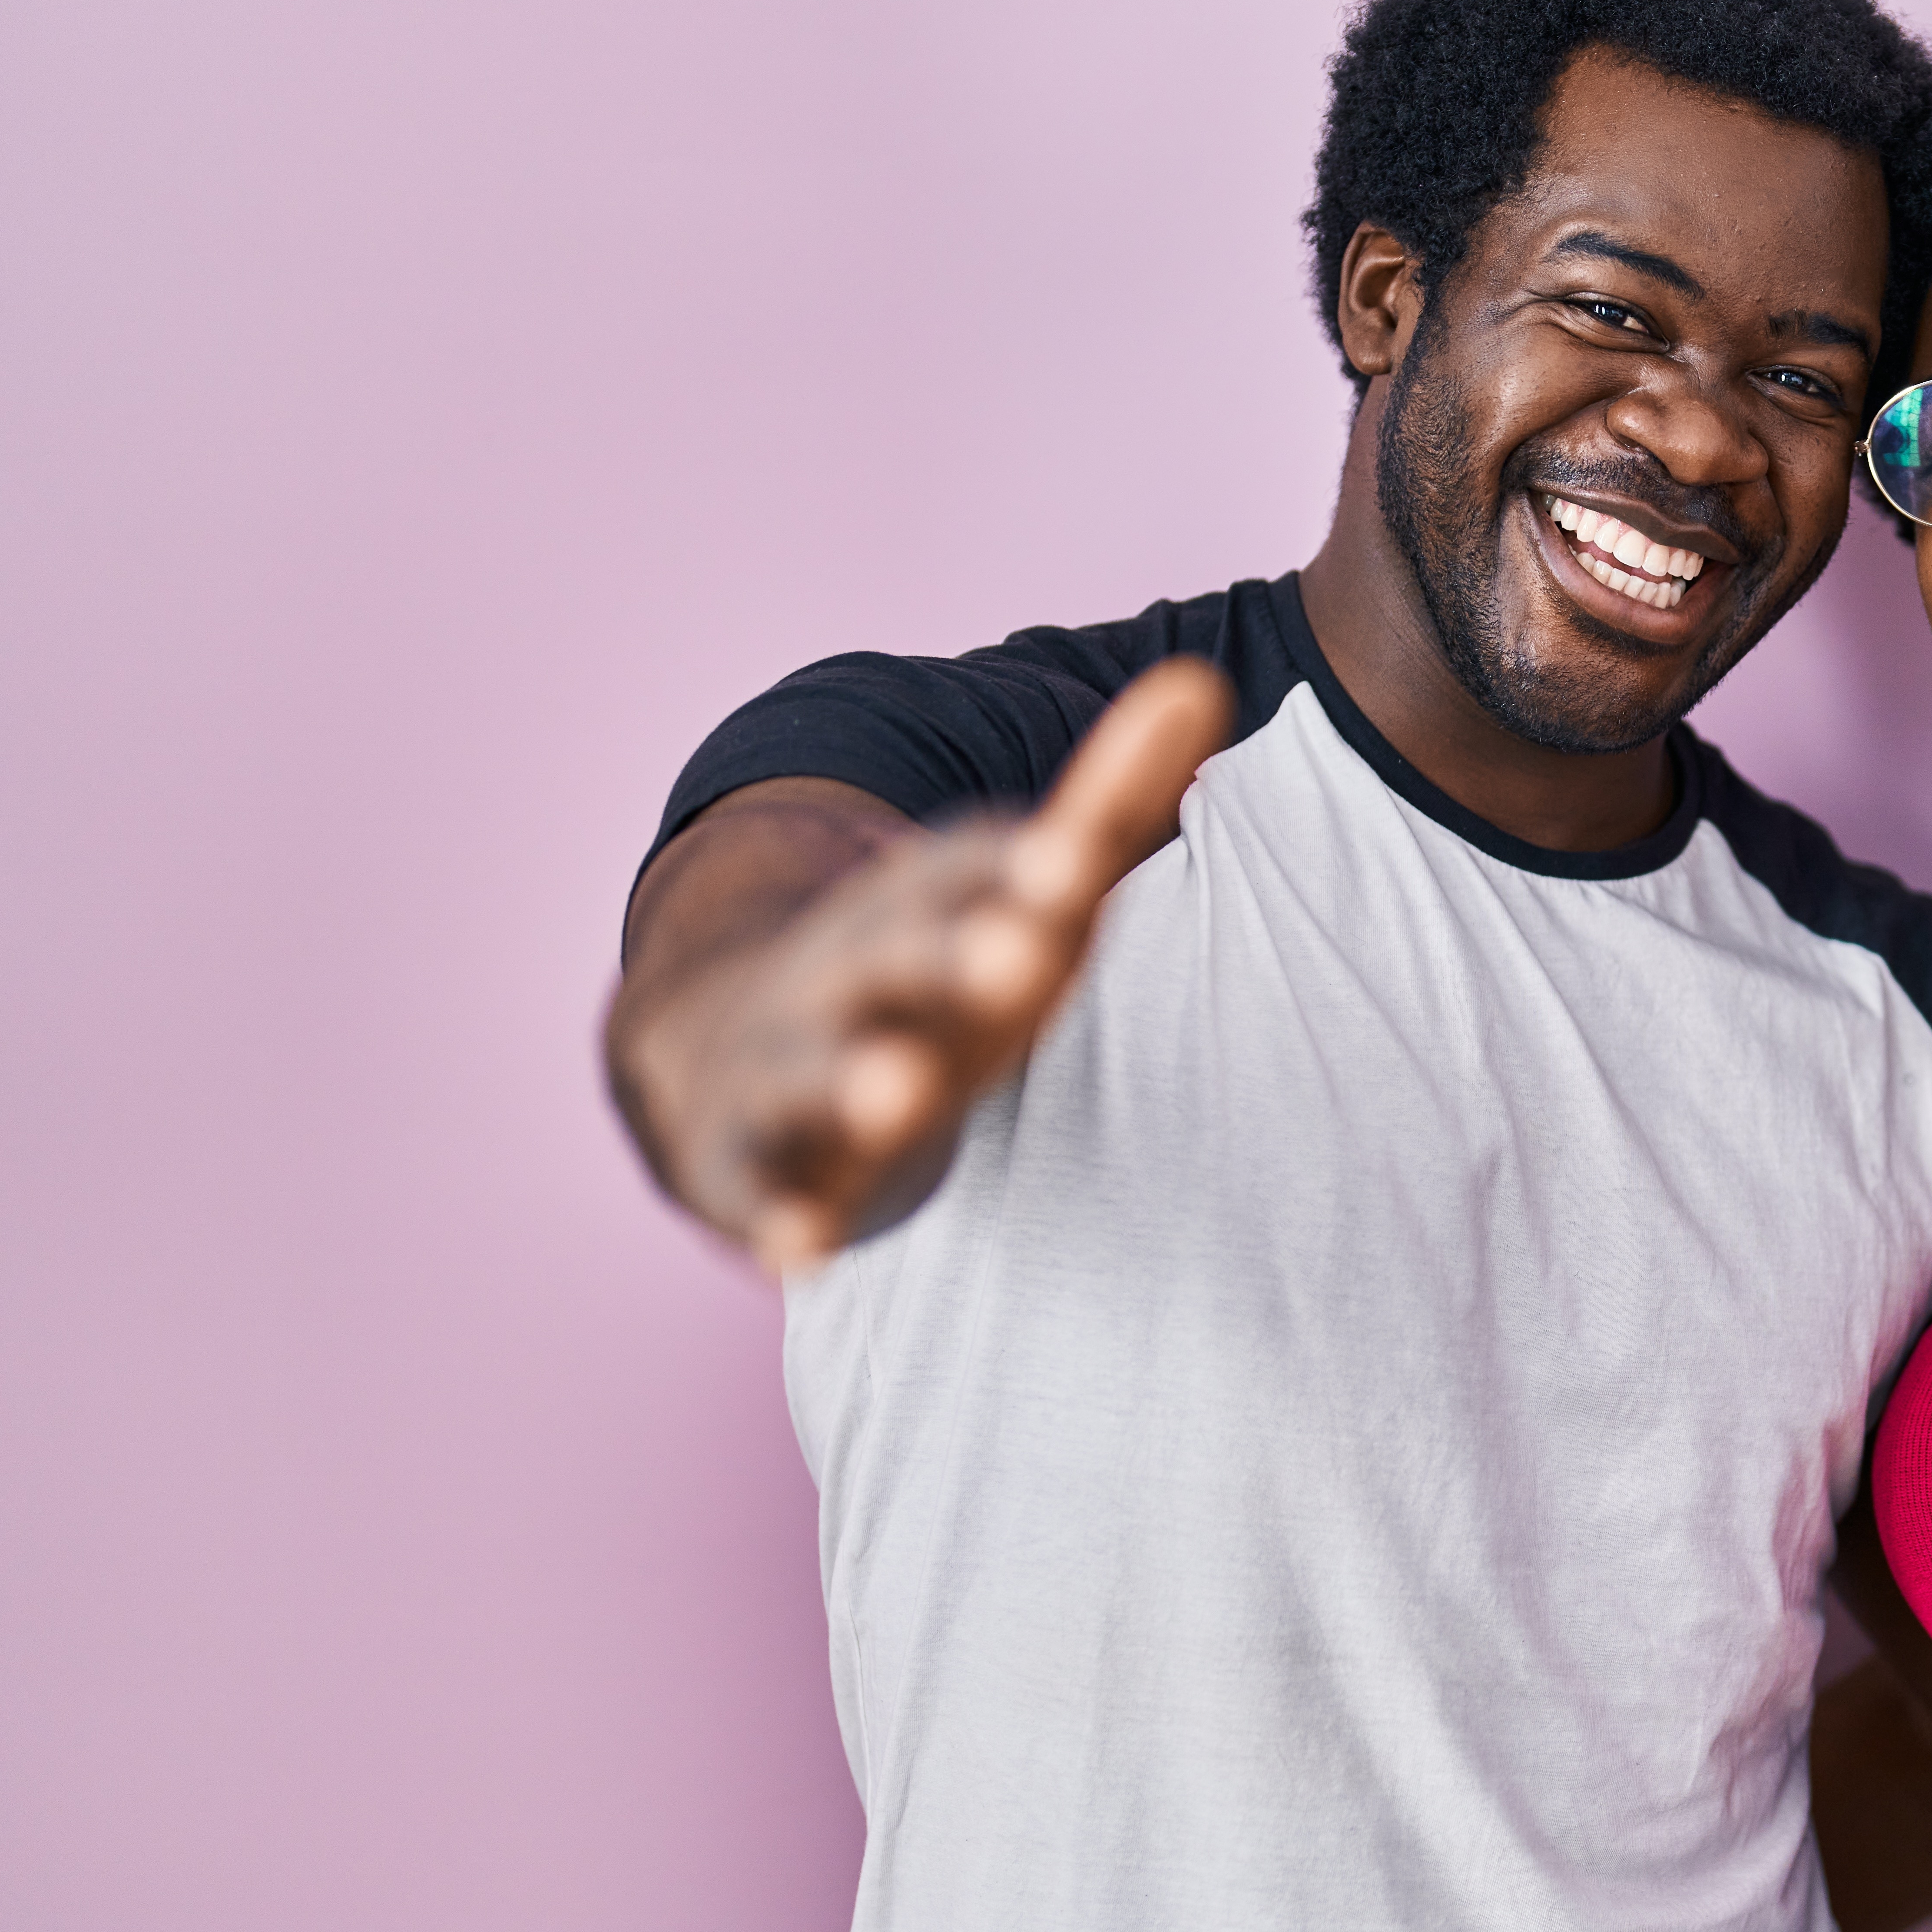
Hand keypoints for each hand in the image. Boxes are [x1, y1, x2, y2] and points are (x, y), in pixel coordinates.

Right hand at [611, 658, 1229, 1272]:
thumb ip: (1109, 800)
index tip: (1075, 865)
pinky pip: (763, 1193)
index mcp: (914, 909)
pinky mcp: (750, 1166)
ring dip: (851, 1081)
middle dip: (944, 955)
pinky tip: (806, 1250)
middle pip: (889, 959)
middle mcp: (845, 978)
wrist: (732, 1045)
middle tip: (1018, 956)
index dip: (1016, 867)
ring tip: (895, 1092)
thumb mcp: (1017, 891)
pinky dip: (782, 1219)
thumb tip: (1198, 681)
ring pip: (811, 1072)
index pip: (962, 872)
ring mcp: (788, 1069)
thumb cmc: (922, 971)